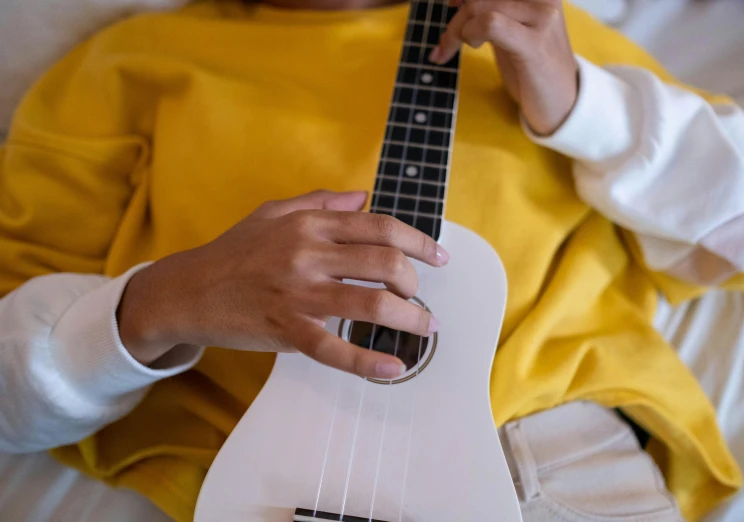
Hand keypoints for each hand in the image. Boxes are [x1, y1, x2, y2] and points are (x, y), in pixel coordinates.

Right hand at [118, 190, 448, 378]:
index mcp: (309, 224)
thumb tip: (362, 197)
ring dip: (408, 318)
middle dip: (415, 281)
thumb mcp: (273, 213)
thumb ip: (319, 202)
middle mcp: (307, 254)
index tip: (438, 257)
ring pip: (369, 304)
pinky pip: (334, 349)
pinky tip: (392, 367)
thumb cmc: (233, 252)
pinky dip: (367, 361)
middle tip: (421, 295)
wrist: (188, 291)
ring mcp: (298, 294)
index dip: (418, 241)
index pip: (378, 227)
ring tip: (424, 327)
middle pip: (384, 263)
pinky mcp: (286, 330)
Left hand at [430, 0, 577, 134]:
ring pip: (480, 5)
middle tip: (444, 44)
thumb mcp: (512, 30)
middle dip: (457, 17)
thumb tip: (458, 1)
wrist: (563, 101)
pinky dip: (470, 34)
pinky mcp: (535, 43)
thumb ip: (492, 11)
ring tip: (454, 50)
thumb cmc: (533, 67)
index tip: (453, 5)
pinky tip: (473, 47)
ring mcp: (542, 17)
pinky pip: (490, 24)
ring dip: (456, 30)